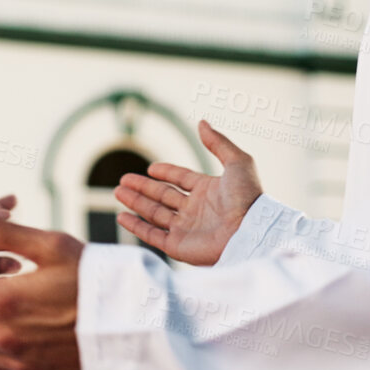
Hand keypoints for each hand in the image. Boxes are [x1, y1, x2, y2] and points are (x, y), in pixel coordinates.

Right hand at [113, 120, 261, 265]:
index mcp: (209, 192)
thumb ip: (218, 142)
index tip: (151, 168)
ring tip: (118, 192)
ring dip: (136, 203)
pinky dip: (136, 227)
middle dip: (143, 188)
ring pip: (155, 214)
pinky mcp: (179, 247)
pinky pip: (153, 235)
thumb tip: (202, 122)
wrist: (251, 233)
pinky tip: (122, 216)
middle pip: (163, 196)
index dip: (167, 172)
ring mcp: (187, 229)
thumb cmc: (249, 199)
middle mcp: (196, 211)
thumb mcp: (237, 162)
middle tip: (122, 180)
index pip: (182, 179)